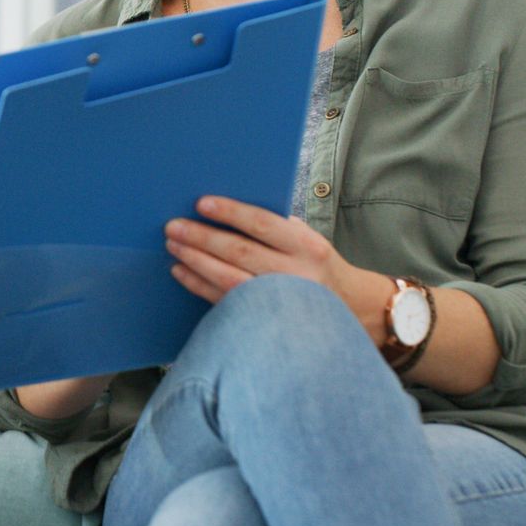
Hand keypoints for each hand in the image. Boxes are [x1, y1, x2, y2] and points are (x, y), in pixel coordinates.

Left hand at [164, 196, 384, 327]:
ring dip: (196, 261)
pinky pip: (225, 301)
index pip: (263, 224)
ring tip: (173, 245)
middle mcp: (295, 274)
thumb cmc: (319, 265)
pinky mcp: (265, 322)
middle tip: (173, 226)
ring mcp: (280, 302)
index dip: (230, 213)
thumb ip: (277, 227)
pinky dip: (199, 285)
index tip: (201, 203)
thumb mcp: (309, 240)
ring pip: (229, 279)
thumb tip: (227, 212)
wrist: (352, 309)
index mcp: (307, 246)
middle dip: (202, 238)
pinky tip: (181, 271)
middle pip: (240, 252)